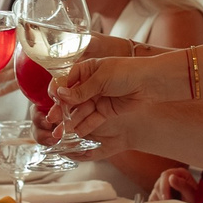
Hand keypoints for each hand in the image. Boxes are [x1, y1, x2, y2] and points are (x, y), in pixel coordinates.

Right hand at [52, 51, 180, 126]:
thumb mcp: (102, 79)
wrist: (150, 83)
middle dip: (62, 109)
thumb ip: (81, 90)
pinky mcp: (106, 110)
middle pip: (71, 98)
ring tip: (62, 132)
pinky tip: (76, 133)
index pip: (66, 80)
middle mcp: (90, 84)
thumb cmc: (127, 72)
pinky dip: (85, 126)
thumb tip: (61, 95)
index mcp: (87, 69)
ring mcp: (98, 97)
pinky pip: (93, 119)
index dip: (58, 91)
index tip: (52, 100)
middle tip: (53, 119)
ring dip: (71, 120)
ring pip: (81, 110)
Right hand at [151, 167, 202, 202]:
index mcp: (179, 173)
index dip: (164, 187)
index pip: (165, 175)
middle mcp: (169, 177)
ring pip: (154, 192)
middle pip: (158, 184)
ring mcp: (162, 185)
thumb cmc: (194, 201)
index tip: (167, 199)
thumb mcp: (191, 194)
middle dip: (163, 196)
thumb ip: (183, 185)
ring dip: (161, 201)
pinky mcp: (157, 194)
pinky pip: (152, 199)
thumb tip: (171, 177)